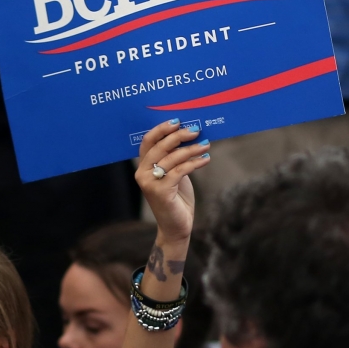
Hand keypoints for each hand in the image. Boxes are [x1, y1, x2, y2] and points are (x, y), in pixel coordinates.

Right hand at [135, 119, 209, 243]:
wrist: (176, 226)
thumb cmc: (176, 198)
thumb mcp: (175, 173)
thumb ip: (175, 157)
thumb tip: (190, 134)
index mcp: (143, 166)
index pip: (148, 142)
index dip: (161, 129)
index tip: (178, 121)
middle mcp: (142, 173)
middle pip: (159, 147)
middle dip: (179, 136)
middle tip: (196, 130)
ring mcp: (149, 183)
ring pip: (172, 158)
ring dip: (191, 149)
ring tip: (206, 145)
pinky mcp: (160, 192)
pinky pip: (180, 171)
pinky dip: (194, 163)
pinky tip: (205, 159)